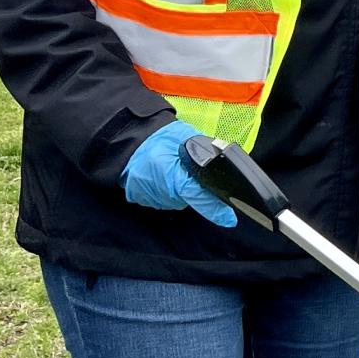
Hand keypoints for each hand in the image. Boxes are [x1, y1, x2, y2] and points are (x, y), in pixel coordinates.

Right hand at [122, 120, 238, 227]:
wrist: (129, 141)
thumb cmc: (159, 138)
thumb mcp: (187, 139)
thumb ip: (204, 154)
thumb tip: (222, 162)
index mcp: (176, 178)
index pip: (201, 199)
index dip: (216, 211)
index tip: (229, 219)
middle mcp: (164, 193)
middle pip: (191, 200)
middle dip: (195, 189)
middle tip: (186, 169)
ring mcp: (151, 198)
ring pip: (177, 200)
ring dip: (180, 188)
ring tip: (172, 168)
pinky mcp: (142, 199)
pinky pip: (163, 198)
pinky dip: (166, 188)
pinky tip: (162, 174)